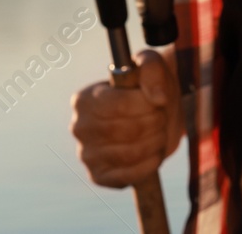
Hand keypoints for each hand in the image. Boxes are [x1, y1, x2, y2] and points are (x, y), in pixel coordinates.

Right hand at [70, 49, 182, 187]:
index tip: (159, 101)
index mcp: (84, 100)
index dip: (146, 105)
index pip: (118, 105)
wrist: (154, 114)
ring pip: (130, 154)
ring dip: (156, 142)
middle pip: (127, 131)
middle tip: (162, 117)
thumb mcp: (151, 66)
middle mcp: (79, 128)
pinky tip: (155, 151)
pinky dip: (150, 164)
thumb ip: (152, 71)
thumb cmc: (147, 88)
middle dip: (155, 123)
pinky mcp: (99, 176)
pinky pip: (128, 176)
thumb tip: (157, 98)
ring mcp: (87, 155)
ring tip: (160, 132)